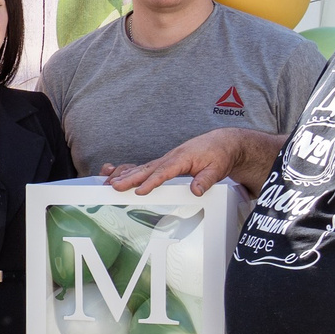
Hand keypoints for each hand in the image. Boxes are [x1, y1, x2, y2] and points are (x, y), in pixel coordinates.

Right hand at [107, 129, 248, 195]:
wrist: (222, 143)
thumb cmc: (219, 154)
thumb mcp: (218, 169)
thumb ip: (206, 180)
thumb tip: (196, 191)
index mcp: (182, 158)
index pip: (164, 172)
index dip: (151, 182)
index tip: (139, 191)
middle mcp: (171, 157)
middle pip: (147, 169)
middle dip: (130, 178)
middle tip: (115, 186)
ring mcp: (167, 159)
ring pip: (144, 168)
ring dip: (127, 176)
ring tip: (111, 183)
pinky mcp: (166, 162)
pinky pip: (146, 167)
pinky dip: (132, 172)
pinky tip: (122, 177)